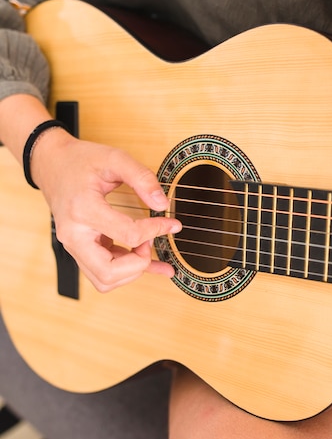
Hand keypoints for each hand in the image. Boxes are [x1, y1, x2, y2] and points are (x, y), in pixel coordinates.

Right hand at [32, 127, 181, 292]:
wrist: (53, 164)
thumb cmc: (81, 161)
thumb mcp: (114, 158)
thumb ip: (141, 178)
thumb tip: (162, 204)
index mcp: (83, 210)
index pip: (128, 235)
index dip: (156, 230)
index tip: (171, 223)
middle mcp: (74, 234)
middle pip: (109, 272)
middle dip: (139, 263)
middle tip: (150, 243)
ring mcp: (74, 246)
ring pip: (105, 281)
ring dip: (132, 271)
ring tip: (145, 248)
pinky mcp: (80, 250)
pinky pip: (103, 274)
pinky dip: (127, 273)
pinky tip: (150, 264)